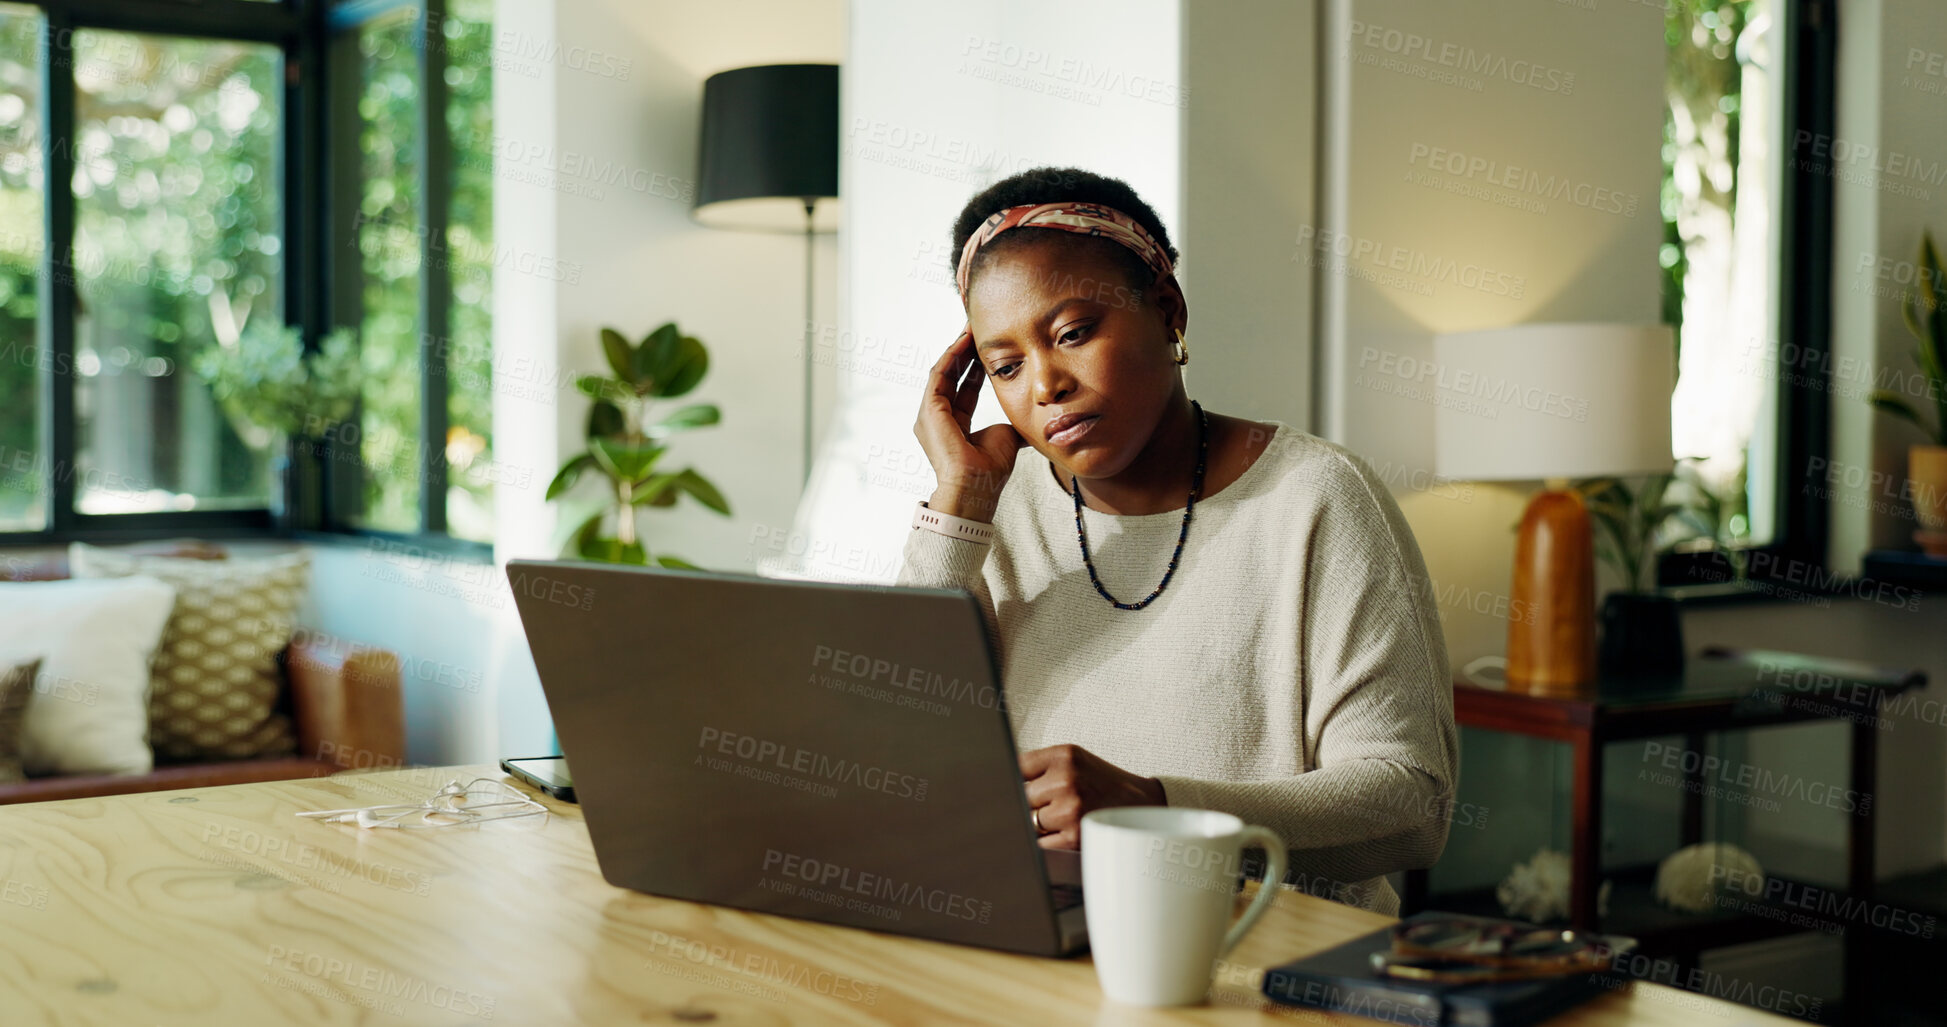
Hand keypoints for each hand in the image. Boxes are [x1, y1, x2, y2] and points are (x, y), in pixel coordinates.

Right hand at [913, 324, 1024, 522]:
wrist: (978, 485)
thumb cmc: (990, 468)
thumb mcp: (1007, 436)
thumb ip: (1015, 423)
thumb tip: (1035, 418)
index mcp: (955, 424)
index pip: (966, 387)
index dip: (977, 366)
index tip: (990, 348)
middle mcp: (938, 417)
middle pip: (953, 375)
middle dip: (965, 351)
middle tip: (977, 328)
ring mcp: (930, 414)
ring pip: (944, 371)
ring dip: (957, 348)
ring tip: (970, 328)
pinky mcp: (929, 410)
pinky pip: (939, 375)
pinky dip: (951, 356)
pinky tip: (963, 341)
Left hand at [1021, 744, 1165, 849]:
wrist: (1143, 806)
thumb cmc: (1102, 783)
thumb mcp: (1075, 761)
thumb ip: (1040, 767)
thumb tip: (1002, 782)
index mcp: (1063, 755)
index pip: (1016, 766)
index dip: (1013, 779)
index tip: (1010, 787)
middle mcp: (1066, 778)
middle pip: (1020, 796)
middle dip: (1028, 804)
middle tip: (1047, 805)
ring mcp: (1069, 808)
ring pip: (1028, 821)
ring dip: (1037, 825)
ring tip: (1060, 818)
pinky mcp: (1073, 836)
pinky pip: (1040, 843)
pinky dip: (1046, 842)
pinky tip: (1063, 833)